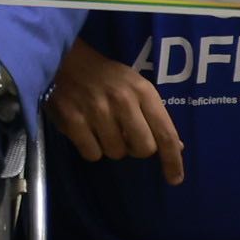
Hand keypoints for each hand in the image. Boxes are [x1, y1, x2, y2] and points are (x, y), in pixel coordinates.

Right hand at [49, 40, 185, 184]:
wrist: (64, 60)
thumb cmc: (106, 76)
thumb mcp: (136, 87)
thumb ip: (154, 115)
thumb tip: (176, 147)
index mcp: (142, 91)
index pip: (165, 133)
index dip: (172, 160)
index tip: (175, 179)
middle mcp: (122, 100)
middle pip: (143, 148)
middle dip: (136, 148)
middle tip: (125, 136)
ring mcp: (96, 111)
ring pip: (116, 153)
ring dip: (110, 146)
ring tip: (101, 127)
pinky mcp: (72, 120)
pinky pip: (92, 154)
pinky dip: (90, 148)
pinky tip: (85, 130)